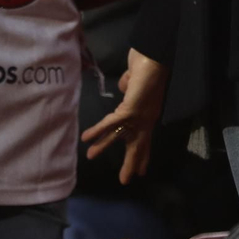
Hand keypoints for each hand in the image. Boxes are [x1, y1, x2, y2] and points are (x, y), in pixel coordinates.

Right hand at [80, 49, 166, 183]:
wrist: (152, 57)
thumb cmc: (146, 67)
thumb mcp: (135, 81)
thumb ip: (129, 87)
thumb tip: (124, 88)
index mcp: (147, 115)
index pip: (144, 139)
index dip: (142, 155)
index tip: (141, 171)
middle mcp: (144, 118)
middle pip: (137, 145)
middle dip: (131, 162)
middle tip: (125, 180)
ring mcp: (138, 115)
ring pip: (122, 136)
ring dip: (105, 146)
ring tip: (90, 156)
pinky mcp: (130, 109)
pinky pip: (111, 122)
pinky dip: (98, 130)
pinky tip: (86, 138)